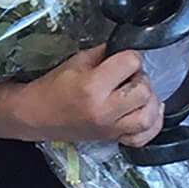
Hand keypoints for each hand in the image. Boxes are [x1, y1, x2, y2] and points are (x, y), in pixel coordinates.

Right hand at [10, 45, 164, 145]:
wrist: (36, 116)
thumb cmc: (52, 88)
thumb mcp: (75, 62)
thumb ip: (103, 54)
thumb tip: (126, 49)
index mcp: (92, 86)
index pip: (130, 63)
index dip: (130, 56)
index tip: (123, 58)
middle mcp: (104, 110)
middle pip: (144, 90)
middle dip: (140, 78)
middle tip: (128, 76)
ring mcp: (110, 128)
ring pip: (148, 116)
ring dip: (149, 101)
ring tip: (137, 94)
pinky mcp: (113, 139)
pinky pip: (144, 137)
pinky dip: (152, 125)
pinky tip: (145, 111)